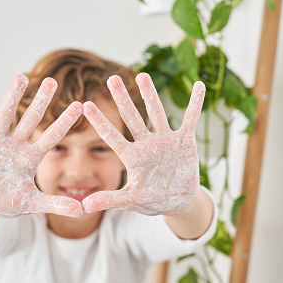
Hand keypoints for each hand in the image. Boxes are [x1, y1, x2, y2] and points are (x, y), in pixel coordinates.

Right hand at [0, 75, 83, 217]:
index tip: (80, 105)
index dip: (64, 122)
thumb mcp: (32, 203)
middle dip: (42, 102)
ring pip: (4, 116)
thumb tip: (82, 211)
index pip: (51, 137)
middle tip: (52, 80)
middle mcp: (14, 145)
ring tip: (21, 77)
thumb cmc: (7, 202)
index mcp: (30, 158)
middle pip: (31, 120)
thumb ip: (55, 204)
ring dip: (12, 97)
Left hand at [82, 73, 204, 215]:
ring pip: (156, 113)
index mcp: (131, 157)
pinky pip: (190, 119)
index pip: (112, 136)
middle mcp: (146, 144)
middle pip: (132, 118)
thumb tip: (82, 207)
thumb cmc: (151, 200)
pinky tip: (199, 85)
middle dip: (121, 99)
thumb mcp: (129, 201)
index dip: (100, 122)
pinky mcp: (184, 141)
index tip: (85, 105)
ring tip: (142, 75)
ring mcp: (165, 140)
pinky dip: (196, 103)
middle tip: (111, 78)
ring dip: (150, 94)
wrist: (177, 201)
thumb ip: (109, 200)